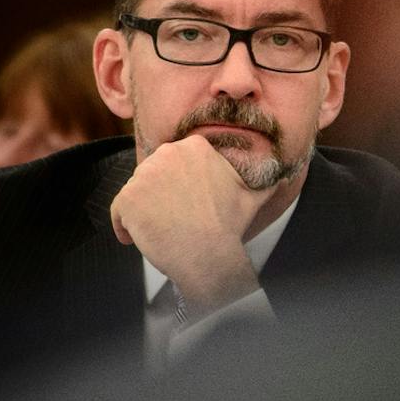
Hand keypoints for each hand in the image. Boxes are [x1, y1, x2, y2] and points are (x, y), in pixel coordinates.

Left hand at [111, 136, 267, 312]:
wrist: (209, 253)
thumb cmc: (229, 225)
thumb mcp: (252, 195)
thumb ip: (261, 179)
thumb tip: (281, 173)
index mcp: (194, 147)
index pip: (173, 163)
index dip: (178, 186)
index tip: (187, 205)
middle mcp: (166, 154)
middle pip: (152, 176)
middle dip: (159, 197)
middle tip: (175, 220)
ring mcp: (144, 176)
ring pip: (136, 194)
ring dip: (144, 213)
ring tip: (162, 231)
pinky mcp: (127, 198)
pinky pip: (118, 213)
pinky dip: (125, 228)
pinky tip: (141, 239)